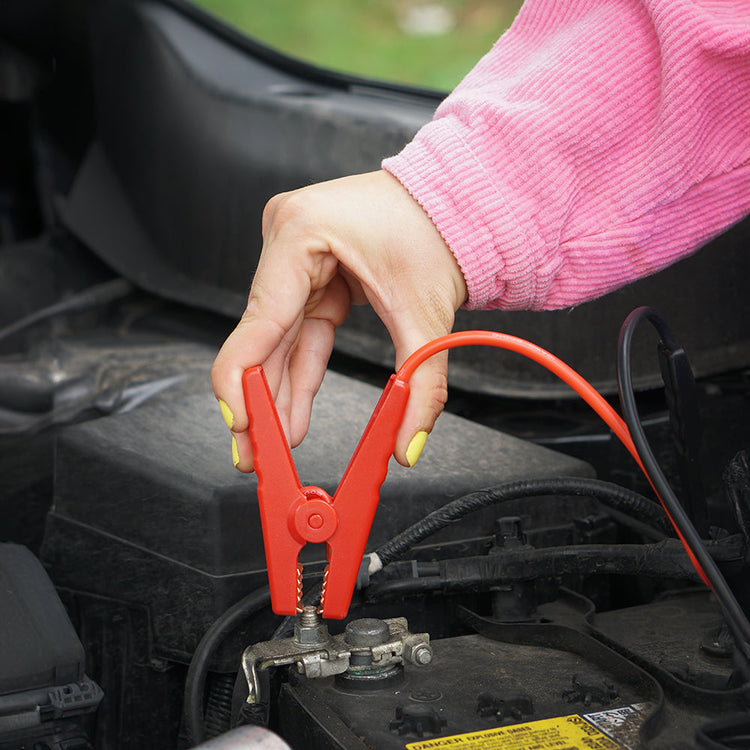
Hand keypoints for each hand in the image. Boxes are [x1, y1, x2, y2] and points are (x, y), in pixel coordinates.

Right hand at [211, 169, 466, 470]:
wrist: (456, 203)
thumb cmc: (437, 228)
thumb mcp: (426, 314)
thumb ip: (418, 385)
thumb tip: (406, 443)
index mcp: (301, 229)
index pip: (259, 318)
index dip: (243, 379)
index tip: (239, 422)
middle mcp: (287, 236)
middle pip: (265, 335)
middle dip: (262, 398)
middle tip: (256, 449)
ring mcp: (296, 252)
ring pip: (280, 339)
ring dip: (279, 392)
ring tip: (275, 441)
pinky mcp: (312, 269)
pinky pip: (300, 330)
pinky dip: (300, 371)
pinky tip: (292, 411)